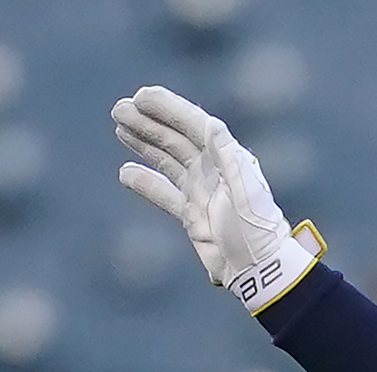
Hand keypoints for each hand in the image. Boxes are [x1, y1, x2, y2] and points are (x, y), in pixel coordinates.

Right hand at [110, 86, 322, 313]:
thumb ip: (229, 158)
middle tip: (118, 109)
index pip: (192, 124)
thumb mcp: (246, 192)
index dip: (167, 108)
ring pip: (166, 159)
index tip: (141, 97)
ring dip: (143, 143)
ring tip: (119, 127)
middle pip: (174, 138)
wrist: (258, 269)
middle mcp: (211, 169)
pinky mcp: (191, 215)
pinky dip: (145, 183)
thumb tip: (211, 124)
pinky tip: (125, 172)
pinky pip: (163, 193)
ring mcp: (200, 191)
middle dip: (147, 122)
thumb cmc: (257, 230)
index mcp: (225, 157)